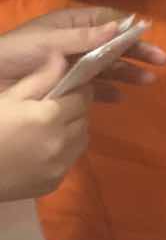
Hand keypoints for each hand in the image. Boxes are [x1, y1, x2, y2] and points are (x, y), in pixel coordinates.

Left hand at [0, 7, 165, 102]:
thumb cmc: (12, 56)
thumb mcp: (46, 43)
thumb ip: (83, 37)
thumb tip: (119, 27)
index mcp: (70, 26)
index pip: (107, 22)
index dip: (129, 27)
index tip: (148, 34)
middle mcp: (75, 44)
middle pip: (113, 46)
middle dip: (138, 52)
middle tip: (161, 62)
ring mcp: (70, 67)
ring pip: (107, 67)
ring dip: (128, 73)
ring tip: (147, 82)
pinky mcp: (64, 88)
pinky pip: (91, 89)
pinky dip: (106, 93)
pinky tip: (119, 99)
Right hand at [0, 51, 90, 199]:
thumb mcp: (7, 97)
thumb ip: (39, 79)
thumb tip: (62, 57)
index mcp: (50, 116)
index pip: (83, 96)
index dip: (77, 90)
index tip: (68, 89)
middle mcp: (61, 141)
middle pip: (84, 118)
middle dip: (75, 110)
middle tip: (55, 109)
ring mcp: (59, 165)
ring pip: (82, 139)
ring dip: (73, 131)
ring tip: (49, 129)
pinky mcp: (54, 182)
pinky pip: (71, 160)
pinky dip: (64, 152)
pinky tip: (43, 149)